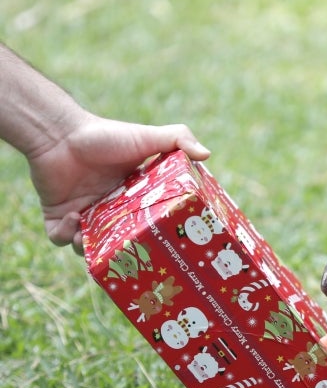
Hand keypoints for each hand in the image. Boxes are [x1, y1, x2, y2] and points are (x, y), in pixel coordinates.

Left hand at [28, 113, 209, 253]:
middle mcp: (109, 210)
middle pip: (121, 243)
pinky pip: (60, 238)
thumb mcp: (148, 136)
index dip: (155, 237)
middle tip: (131, 254)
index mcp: (133, 199)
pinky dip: (65, 235)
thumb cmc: (105, 135)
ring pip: (90, 248)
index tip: (164, 243)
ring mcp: (83, 215)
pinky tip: (73, 218)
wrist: (60, 132)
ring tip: (97, 239)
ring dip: (91, 249)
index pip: (148, 226)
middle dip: (125, 253)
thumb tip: (208, 154)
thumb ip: (179, 139)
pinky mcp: (58, 216)